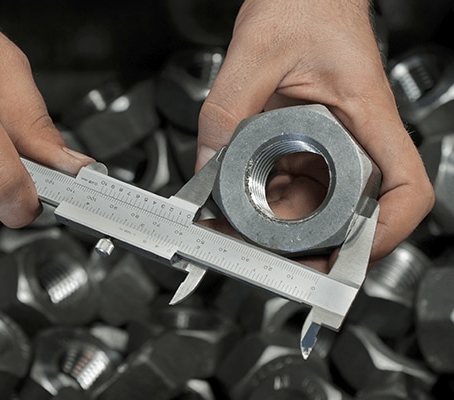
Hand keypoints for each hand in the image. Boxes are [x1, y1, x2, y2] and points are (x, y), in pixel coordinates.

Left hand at [197, 0, 433, 265]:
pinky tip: (242, 197)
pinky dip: (270, 197)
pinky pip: (296, 182)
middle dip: (311, 237)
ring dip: (283, 220)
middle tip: (266, 248)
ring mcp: (335, 140)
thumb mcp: (255, 55)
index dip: (386, 231)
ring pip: (320, 201)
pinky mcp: (311, 139)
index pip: (404, 187)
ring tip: (241, 223)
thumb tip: (207, 165)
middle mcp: (357, 134)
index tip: (351, 256)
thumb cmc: (304, 3)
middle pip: (354, 208)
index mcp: (366, 113)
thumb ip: (226, 110)